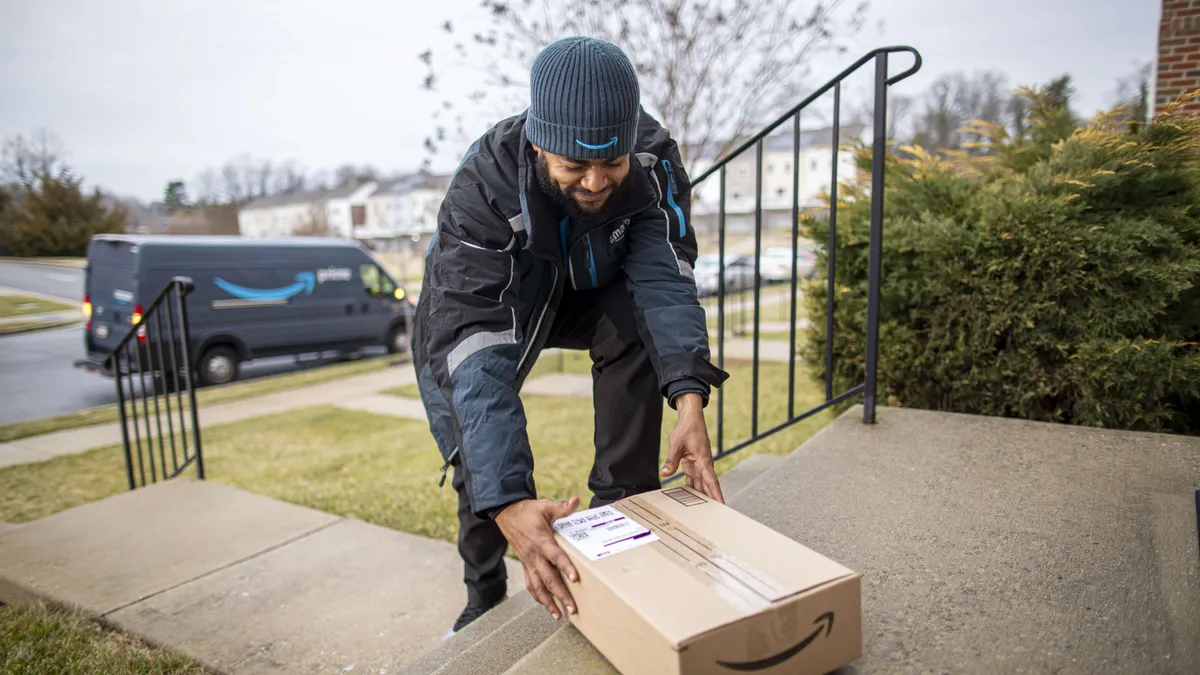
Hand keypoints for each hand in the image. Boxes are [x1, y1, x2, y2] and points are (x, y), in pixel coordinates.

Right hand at [494, 497, 580, 618]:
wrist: (508, 515)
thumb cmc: (529, 511)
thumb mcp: (545, 506)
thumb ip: (561, 507)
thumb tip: (575, 501)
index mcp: (541, 541)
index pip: (555, 556)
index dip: (565, 567)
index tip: (575, 578)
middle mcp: (534, 555)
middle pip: (549, 578)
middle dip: (561, 595)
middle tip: (573, 608)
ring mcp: (529, 563)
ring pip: (538, 587)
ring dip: (549, 602)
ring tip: (559, 615)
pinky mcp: (526, 566)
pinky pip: (531, 584)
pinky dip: (538, 597)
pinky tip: (547, 606)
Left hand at [660, 393, 723, 503]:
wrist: (691, 419)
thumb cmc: (687, 429)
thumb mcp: (676, 444)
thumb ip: (671, 460)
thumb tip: (664, 473)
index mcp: (703, 461)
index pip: (712, 482)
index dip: (717, 495)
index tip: (722, 506)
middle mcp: (704, 465)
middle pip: (708, 486)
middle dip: (712, 501)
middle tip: (716, 516)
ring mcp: (699, 465)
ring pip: (702, 484)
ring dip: (702, 496)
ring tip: (703, 512)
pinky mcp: (694, 464)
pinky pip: (694, 479)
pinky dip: (693, 489)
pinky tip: (691, 498)